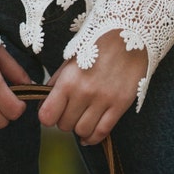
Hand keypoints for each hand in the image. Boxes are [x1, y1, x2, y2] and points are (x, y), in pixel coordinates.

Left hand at [39, 28, 147, 145]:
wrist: (130, 36)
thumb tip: (44, 102)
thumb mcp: (71, 59)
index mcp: (68, 80)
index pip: (47, 116)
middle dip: (64, 121)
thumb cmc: (97, 45)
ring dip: (79, 129)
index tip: (52, 112)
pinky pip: (103, 131)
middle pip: (64, 125)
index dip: (48, 117)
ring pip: (82, 131)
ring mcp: (103, 100)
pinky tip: (90, 136)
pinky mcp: (120, 105)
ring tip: (82, 119)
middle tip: (70, 113)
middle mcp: (84, 93)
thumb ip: (57, 81)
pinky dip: (93, 138)